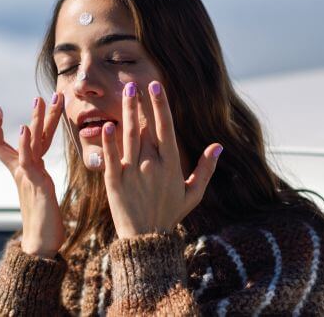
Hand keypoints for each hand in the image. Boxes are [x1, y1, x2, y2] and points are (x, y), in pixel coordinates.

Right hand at [0, 94, 65, 257]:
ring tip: (39, 100)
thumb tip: (39, 172)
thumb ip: (38, 177)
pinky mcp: (35, 183)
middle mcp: (24, 170)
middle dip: (36, 115)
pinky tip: (24, 129)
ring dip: (36, 120)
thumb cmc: (45, 222)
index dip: (4, 127)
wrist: (41, 244)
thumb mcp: (41, 191)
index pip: (12, 144)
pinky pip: (29, 159)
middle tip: (41, 96)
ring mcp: (28, 175)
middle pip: (26, 136)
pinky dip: (25, 143)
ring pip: (30, 142)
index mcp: (27, 170)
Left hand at [101, 81, 222, 238]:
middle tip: (134, 83)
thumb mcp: (193, 194)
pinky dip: (108, 141)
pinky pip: (110, 157)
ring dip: (126, 112)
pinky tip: (106, 125)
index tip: (156, 87)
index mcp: (171, 165)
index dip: (160, 106)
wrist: (146, 240)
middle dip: (140, 103)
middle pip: (145, 127)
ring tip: (124, 93)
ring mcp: (132, 172)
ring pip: (128, 136)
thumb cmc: (170, 215)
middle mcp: (152, 165)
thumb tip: (218, 146)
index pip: (165, 128)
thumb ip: (205, 169)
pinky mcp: (114, 181)